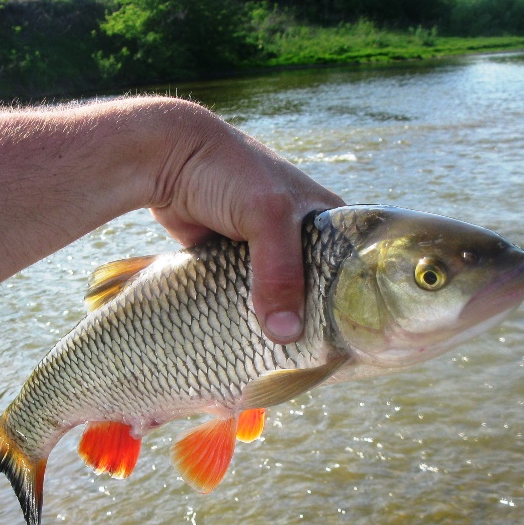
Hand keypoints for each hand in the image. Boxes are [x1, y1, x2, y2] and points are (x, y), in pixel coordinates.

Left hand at [149, 105, 344, 342]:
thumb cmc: (229, 172)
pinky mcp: (232, 264)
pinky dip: (244, 316)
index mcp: (327, 220)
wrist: (169, 160)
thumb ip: (280, 272)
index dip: (354, 306)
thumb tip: (287, 334)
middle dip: (310, 324)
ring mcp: (266, 253)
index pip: (353, 272)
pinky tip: (247, 344)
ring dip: (274, 324)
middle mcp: (301, 238)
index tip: (346, 345)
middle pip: (315, 292)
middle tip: (309, 364)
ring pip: (278, 299)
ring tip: (279, 363)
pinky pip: (245, 298)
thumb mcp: (266, 215)